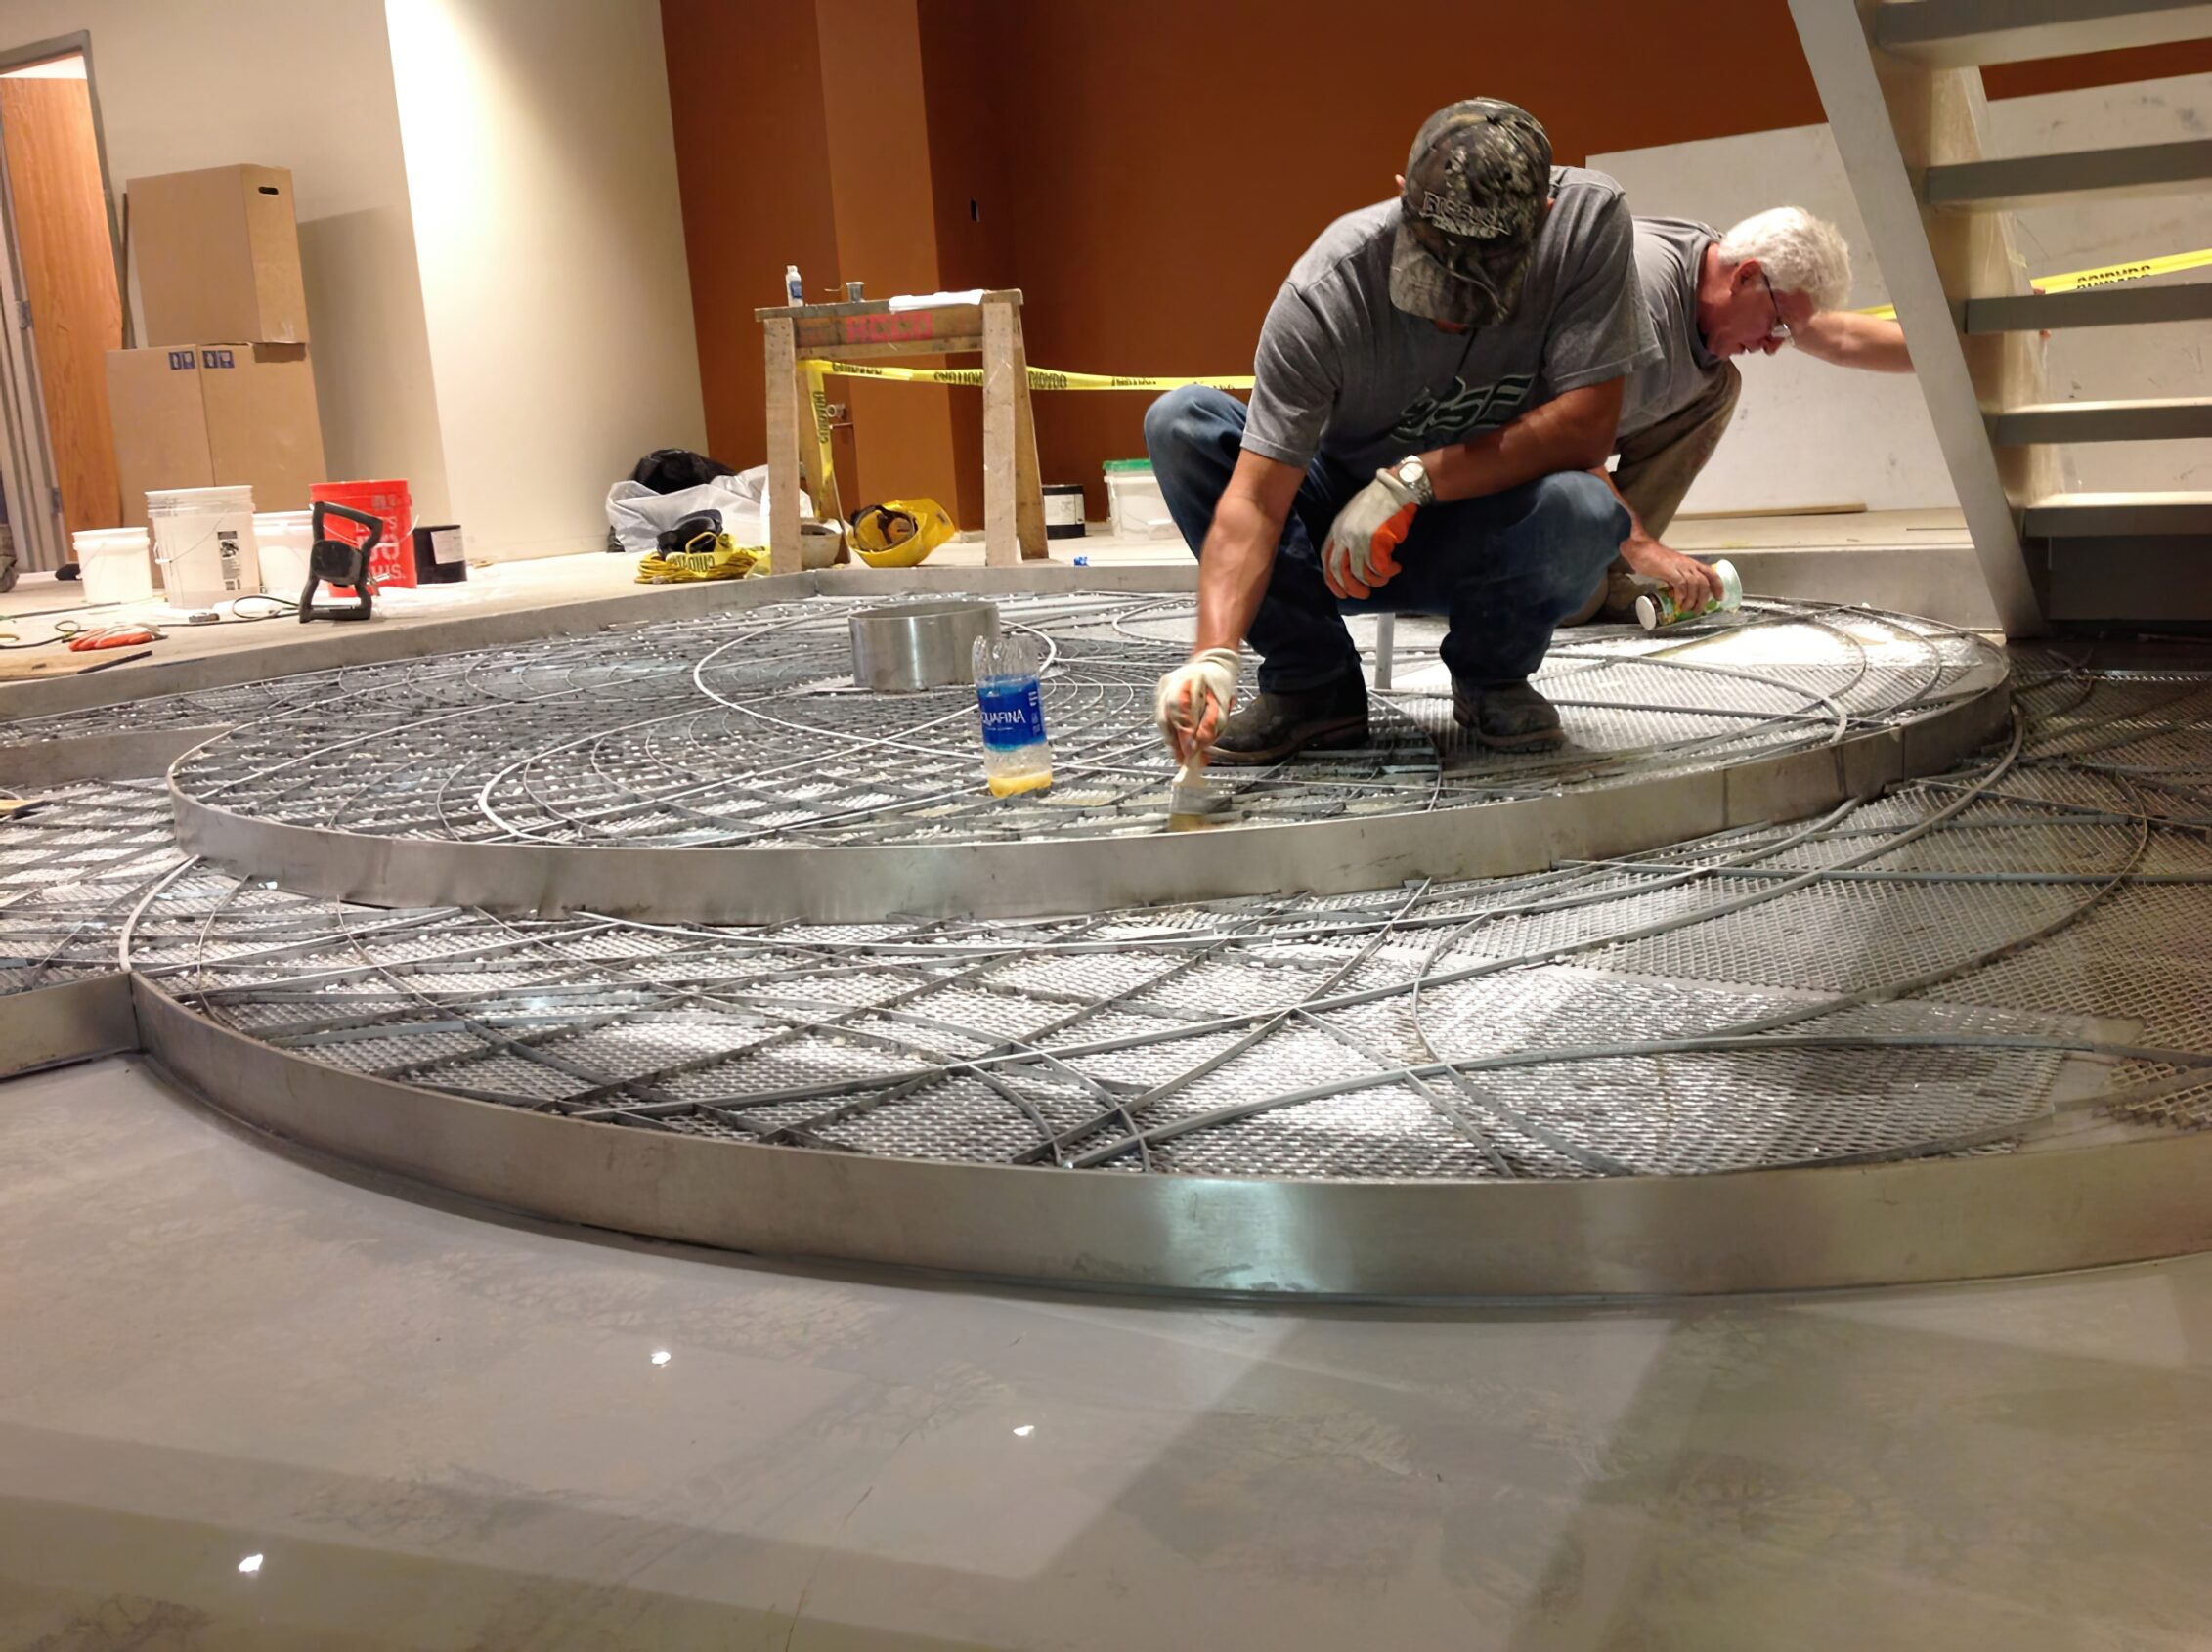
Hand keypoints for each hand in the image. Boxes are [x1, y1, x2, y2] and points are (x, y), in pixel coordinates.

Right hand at [1154, 647, 1239, 758]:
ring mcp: (1162, 691)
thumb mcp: (1222, 705)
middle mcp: (1168, 685)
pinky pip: (1166, 719)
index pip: (1177, 708)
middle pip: (1165, 720)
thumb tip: (1197, 747)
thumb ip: (1210, 725)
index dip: (1183, 732)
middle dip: (1176, 743)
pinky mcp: (1161, 697)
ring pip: (1163, 722)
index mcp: (1185, 680)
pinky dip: (1174, 733)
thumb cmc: (1218, 681)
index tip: (1189, 751)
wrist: (1212, 664)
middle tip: (1185, 761)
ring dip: (1174, 741)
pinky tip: (1183, 745)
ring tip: (1185, 757)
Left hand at [1321, 469, 1420, 599]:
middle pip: (1340, 571)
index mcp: (1337, 529)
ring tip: (1384, 579)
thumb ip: (1348, 534)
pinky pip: (1379, 568)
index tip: (1342, 593)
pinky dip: (1387, 572)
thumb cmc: (1379, 500)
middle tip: (1364, 594)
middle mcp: (1344, 535)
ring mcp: (1358, 538)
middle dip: (1351, 588)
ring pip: (1360, 572)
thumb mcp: (1354, 515)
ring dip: (1374, 581)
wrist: (1396, 487)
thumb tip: (1351, 559)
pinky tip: (1395, 568)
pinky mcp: (1376, 541)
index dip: (1333, 581)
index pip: (1327, 560)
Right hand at [1620, 535, 1723, 612]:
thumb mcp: (1672, 568)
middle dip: (1703, 599)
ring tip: (1686, 608)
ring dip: (1692, 600)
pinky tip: (1678, 601)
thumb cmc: (1654, 558)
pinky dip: (1681, 594)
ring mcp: (1679, 566)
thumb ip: (1678, 579)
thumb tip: (1680, 596)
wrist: (1640, 548)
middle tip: (1697, 610)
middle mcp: (1688, 564)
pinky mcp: (1668, 569)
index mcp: (1691, 563)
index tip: (1719, 598)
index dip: (1718, 586)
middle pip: (1704, 582)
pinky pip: (1680, 583)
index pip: (1711, 573)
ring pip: (1694, 584)